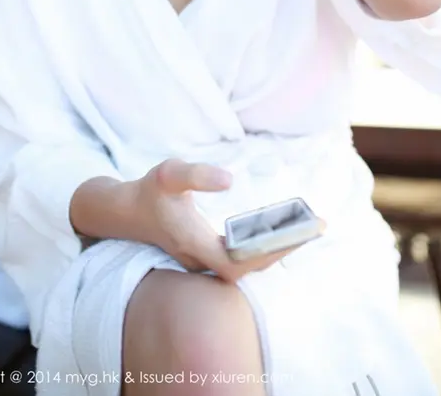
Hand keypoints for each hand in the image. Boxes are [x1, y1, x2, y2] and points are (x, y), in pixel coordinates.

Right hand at [138, 159, 320, 283]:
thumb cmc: (149, 191)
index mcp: (195, 244)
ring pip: (247, 265)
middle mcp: (201, 260)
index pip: (240, 261)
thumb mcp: (168, 173)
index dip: (270, 252)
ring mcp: (203, 262)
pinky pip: (241, 259)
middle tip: (316, 226)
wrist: (125, 212)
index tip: (298, 234)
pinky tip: (280, 231)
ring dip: (276, 250)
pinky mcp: (205, 257)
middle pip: (251, 267)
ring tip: (306, 227)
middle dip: (284, 249)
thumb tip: (230, 180)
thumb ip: (197, 175)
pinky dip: (263, 248)